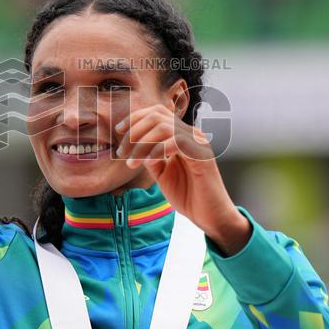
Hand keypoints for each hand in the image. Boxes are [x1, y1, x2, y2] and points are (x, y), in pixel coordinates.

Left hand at [114, 105, 251, 254]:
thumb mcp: (162, 173)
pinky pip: (176, 142)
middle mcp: (191, 134)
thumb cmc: (188, 196)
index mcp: (182, 135)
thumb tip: (133, 145)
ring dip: (142, 143)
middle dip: (134, 131)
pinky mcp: (202, 156)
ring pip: (164, 127)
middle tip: (122, 152)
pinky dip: (157, 150)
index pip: (157, 112)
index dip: (135, 117)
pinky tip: (147, 163)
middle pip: (158, 115)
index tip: (119, 131)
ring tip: (131, 162)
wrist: (210, 216)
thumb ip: (151, 156)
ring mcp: (198, 143)